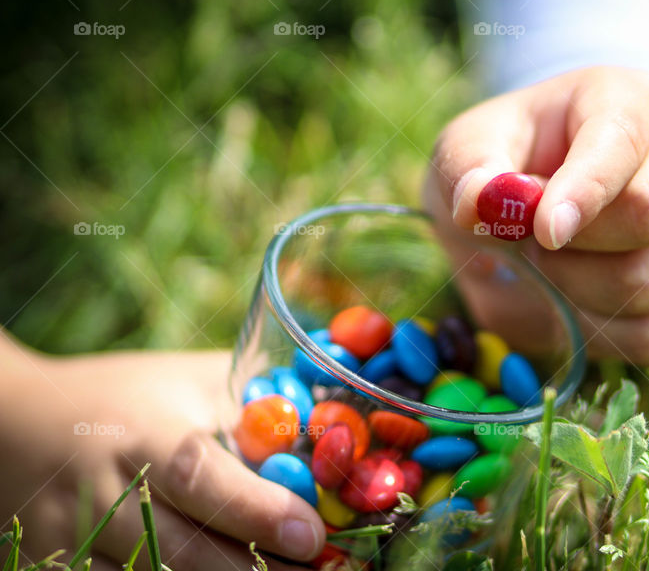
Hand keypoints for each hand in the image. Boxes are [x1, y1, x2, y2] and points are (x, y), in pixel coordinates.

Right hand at [0, 334, 324, 569]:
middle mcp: (104, 490)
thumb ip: (253, 402)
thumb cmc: (126, 395)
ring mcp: (75, 539)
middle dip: (256, 570)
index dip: (255, 510)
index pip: (199, 475)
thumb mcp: (188, 381)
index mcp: (143, 433)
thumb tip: (332, 425)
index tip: (311, 535)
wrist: (15, 424)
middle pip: (180, 550)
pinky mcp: (59, 568)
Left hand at [424, 66, 648, 363]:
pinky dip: (603, 338)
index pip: (622, 140)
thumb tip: (479, 201)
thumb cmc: (506, 168)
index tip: (543, 232)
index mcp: (629, 102)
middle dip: (574, 247)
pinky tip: (579, 310)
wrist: (534, 216)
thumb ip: (468, 168)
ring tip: (554, 271)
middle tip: (533, 247)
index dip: (583, 190)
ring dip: (578, 295)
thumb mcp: (468, 151)